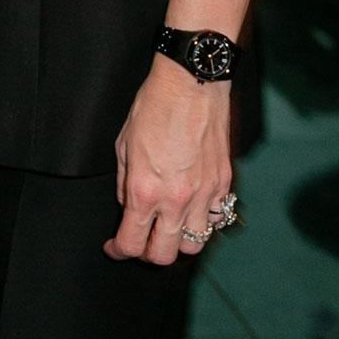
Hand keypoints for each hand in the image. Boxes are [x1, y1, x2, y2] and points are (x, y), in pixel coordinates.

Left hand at [106, 54, 232, 265]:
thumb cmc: (154, 107)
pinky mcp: (224, 184)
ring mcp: (204, 194)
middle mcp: (177, 199)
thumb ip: (125, 184)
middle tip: (141, 240)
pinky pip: (215, 219)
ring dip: (178, 241)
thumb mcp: (123, 145)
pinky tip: (191, 207)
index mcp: (145, 191)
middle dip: (148, 253)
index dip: (118, 250)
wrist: (191, 83)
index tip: (114, 247)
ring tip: (169, 226)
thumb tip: (128, 207)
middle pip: (165, 255)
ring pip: (195, 245)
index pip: (132, 243)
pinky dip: (202, 221)